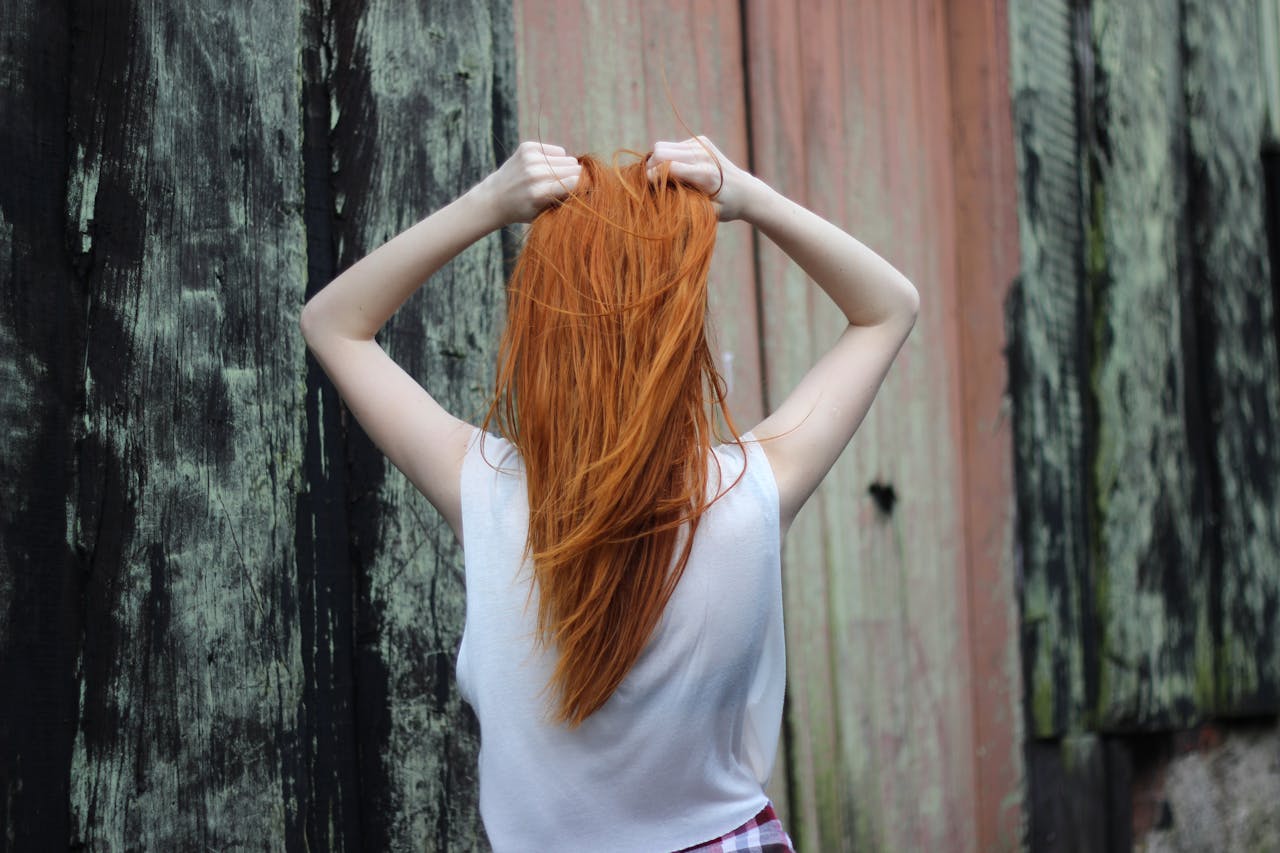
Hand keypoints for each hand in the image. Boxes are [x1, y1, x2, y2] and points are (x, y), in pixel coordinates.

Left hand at [474, 140, 582, 225]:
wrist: (495, 197)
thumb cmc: (524, 210)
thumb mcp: (546, 214)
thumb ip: (567, 201)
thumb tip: (591, 186)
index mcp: (540, 193)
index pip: (575, 182)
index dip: (584, 185)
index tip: (586, 190)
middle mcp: (535, 174)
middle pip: (573, 168)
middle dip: (576, 177)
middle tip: (567, 186)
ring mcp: (530, 159)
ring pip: (567, 158)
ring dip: (566, 168)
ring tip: (553, 178)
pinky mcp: (527, 147)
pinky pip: (557, 150)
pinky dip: (556, 158)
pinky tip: (545, 168)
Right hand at [645, 136, 760, 221]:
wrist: (747, 192)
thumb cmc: (726, 207)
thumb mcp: (707, 214)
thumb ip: (685, 205)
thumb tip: (659, 197)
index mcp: (704, 174)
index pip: (667, 167)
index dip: (651, 176)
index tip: (647, 187)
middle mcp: (702, 155)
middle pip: (661, 151)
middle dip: (651, 166)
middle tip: (651, 182)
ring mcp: (702, 145)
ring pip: (663, 146)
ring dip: (658, 161)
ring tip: (661, 177)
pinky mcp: (702, 141)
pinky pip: (674, 146)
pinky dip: (669, 157)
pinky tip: (676, 169)